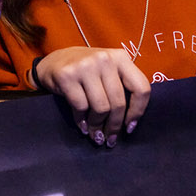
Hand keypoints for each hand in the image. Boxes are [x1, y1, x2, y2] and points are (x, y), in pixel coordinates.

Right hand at [32, 46, 150, 147]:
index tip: (130, 127)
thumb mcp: (108, 71)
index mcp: (121, 57)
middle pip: (118, 102)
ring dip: (97, 126)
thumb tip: (130, 122)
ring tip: (95, 134)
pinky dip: (82, 121)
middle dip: (114, 126)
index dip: (138, 111)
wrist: (54, 62)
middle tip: (109, 139)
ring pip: (101, 107)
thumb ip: (121, 87)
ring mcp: (85, 66)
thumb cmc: (86, 72)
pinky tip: (83, 126)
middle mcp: (105, 59)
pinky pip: (81, 107)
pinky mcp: (67, 76)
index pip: (141, 88)